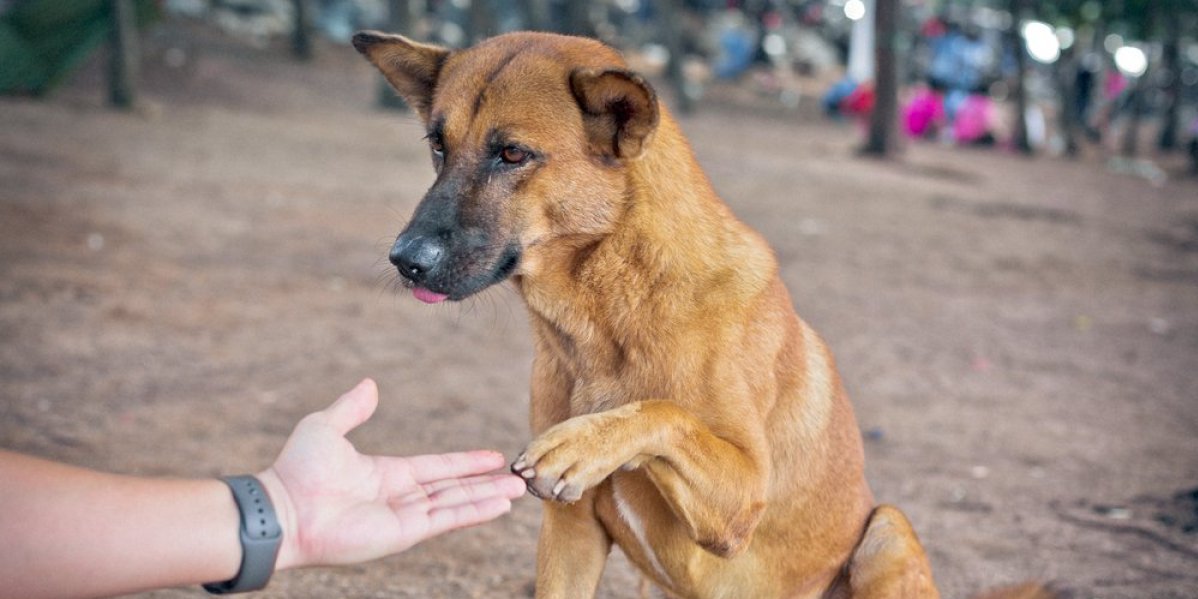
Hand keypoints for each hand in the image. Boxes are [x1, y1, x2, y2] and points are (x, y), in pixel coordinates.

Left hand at [258, 379, 524, 568]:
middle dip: (485, 482)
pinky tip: (498, 505)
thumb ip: (352, 409)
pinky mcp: (403, 532)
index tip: (492, 457)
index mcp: (385, 474)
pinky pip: (446, 518)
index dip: (464, 462)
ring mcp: (403, 516)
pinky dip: (474, 512)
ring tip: (519, 490)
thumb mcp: (326, 426)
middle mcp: (399, 497)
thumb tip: (369, 385)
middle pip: (454, 487)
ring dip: (487, 497)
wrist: (284, 508)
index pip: (436, 467)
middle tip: (518, 477)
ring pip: (456, 503)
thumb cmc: (297, 471)